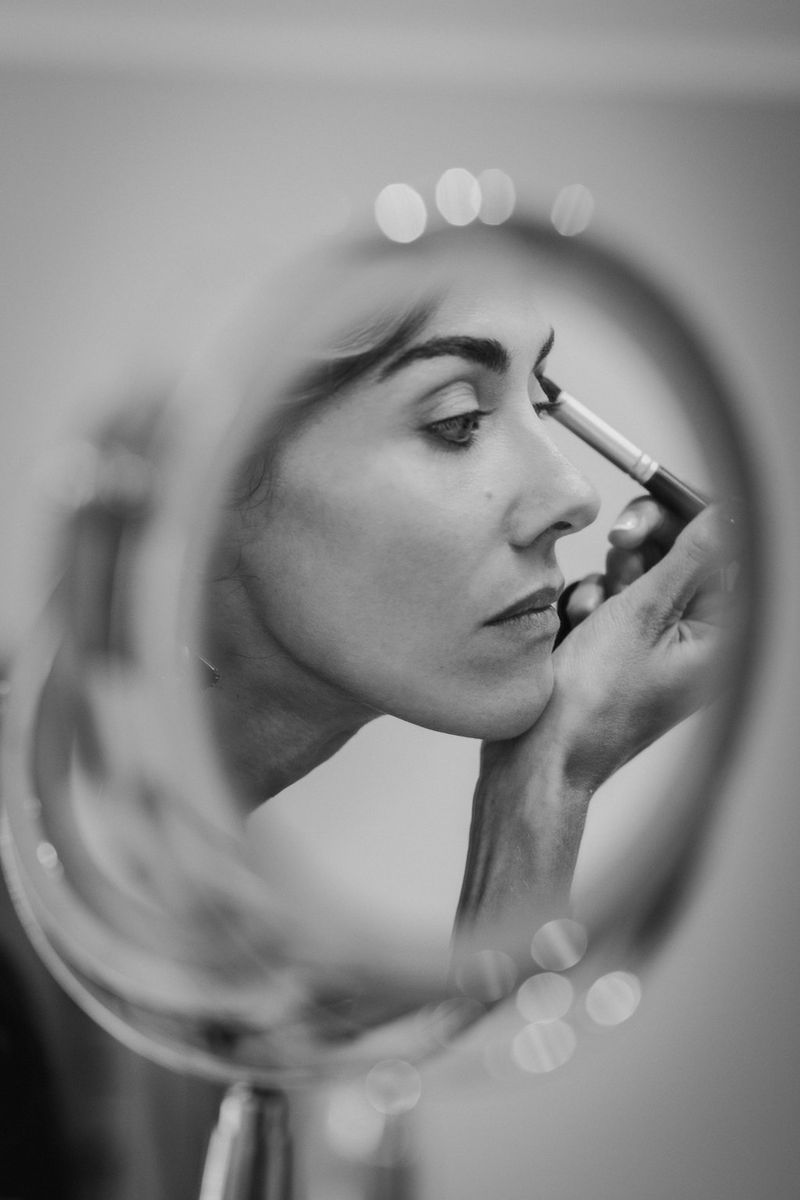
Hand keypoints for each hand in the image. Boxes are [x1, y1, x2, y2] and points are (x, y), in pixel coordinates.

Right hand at [455, 500, 738, 933]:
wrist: (539, 756)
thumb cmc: (591, 704)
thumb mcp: (640, 615)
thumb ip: (686, 558)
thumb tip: (722, 517)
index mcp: (718, 638)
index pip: (722, 554)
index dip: (688, 519)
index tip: (655, 501)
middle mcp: (693, 641)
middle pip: (680, 557)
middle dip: (643, 546)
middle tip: (618, 539)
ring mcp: (655, 644)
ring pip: (639, 574)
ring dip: (609, 577)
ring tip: (588, 611)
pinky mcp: (621, 648)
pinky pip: (612, 599)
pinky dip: (591, 601)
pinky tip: (574, 625)